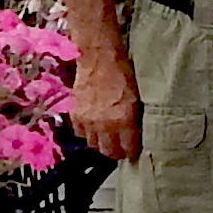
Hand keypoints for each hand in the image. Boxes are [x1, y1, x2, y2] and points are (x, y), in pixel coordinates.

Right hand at [69, 42, 141, 163]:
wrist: (99, 59)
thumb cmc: (123, 75)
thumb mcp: (137, 99)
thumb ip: (135, 120)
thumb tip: (136, 135)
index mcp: (123, 121)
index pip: (128, 149)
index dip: (132, 152)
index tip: (133, 152)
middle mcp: (104, 125)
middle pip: (109, 152)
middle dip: (116, 152)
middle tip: (121, 148)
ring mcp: (87, 121)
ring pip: (93, 145)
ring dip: (101, 144)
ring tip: (108, 139)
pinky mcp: (75, 115)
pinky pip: (80, 134)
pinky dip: (87, 134)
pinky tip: (94, 128)